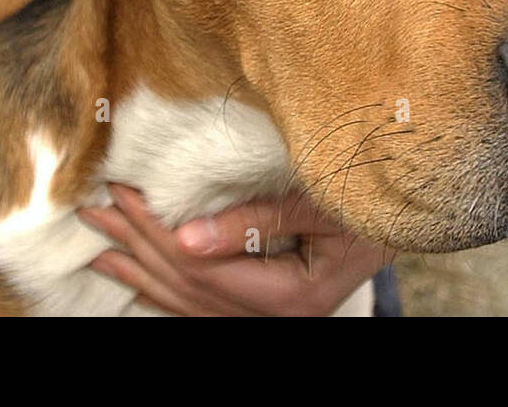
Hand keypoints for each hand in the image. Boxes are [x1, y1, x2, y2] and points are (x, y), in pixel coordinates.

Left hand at [79, 184, 389, 315]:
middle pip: (187, 287)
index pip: (201, 269)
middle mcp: (279, 316)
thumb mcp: (323, 201)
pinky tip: (137, 271)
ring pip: (188, 302)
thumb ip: (258, 219)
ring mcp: (273, 315)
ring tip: (99, 241)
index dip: (155, 231)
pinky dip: (164, 287)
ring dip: (140, 268)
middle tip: (93, 208)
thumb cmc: (375, 196)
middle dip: (136, 246)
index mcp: (293, 296)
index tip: (122, 191)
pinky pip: (204, 305)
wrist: (413, 211)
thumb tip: (185, 237)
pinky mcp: (269, 302)